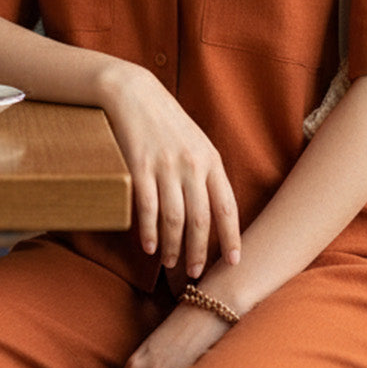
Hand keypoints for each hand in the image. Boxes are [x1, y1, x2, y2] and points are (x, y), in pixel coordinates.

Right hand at [100, 64, 239, 277]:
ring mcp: (165, 166)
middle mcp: (191, 165)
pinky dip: (149, 231)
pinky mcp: (139, 166)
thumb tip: (213, 209)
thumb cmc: (166, 121)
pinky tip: (150, 246)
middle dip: (199, 252)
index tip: (233, 262)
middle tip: (195, 274)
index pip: (227, 206)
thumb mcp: (195, 142)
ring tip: (171, 263)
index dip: (231, 237)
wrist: (133, 93)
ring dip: (173, 247)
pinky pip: (147, 208)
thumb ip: (206, 172)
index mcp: (210, 160)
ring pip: (174, 219)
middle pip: (200, 220)